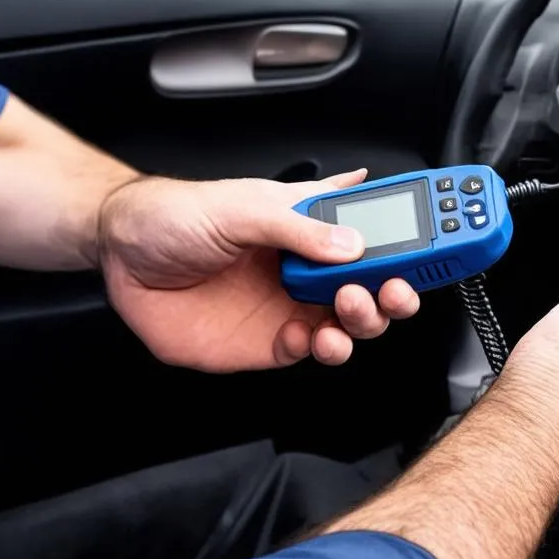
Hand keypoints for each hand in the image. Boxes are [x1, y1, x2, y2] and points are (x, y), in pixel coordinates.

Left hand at [98, 170, 419, 372]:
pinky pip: (310, 352)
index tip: (438, 245)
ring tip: (348, 310)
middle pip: (373, 285)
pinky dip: (319, 348)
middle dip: (394, 290)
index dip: (408, 239)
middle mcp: (307, 268)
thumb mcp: (242, 206)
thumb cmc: (176, 216)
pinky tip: (306, 335)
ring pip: (350, 323)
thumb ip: (299, 227)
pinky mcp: (267, 341)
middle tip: (392, 289)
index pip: (372, 231)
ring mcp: (290, 306)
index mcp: (309, 226)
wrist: (120, 256)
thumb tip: (354, 245)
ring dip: (361, 322)